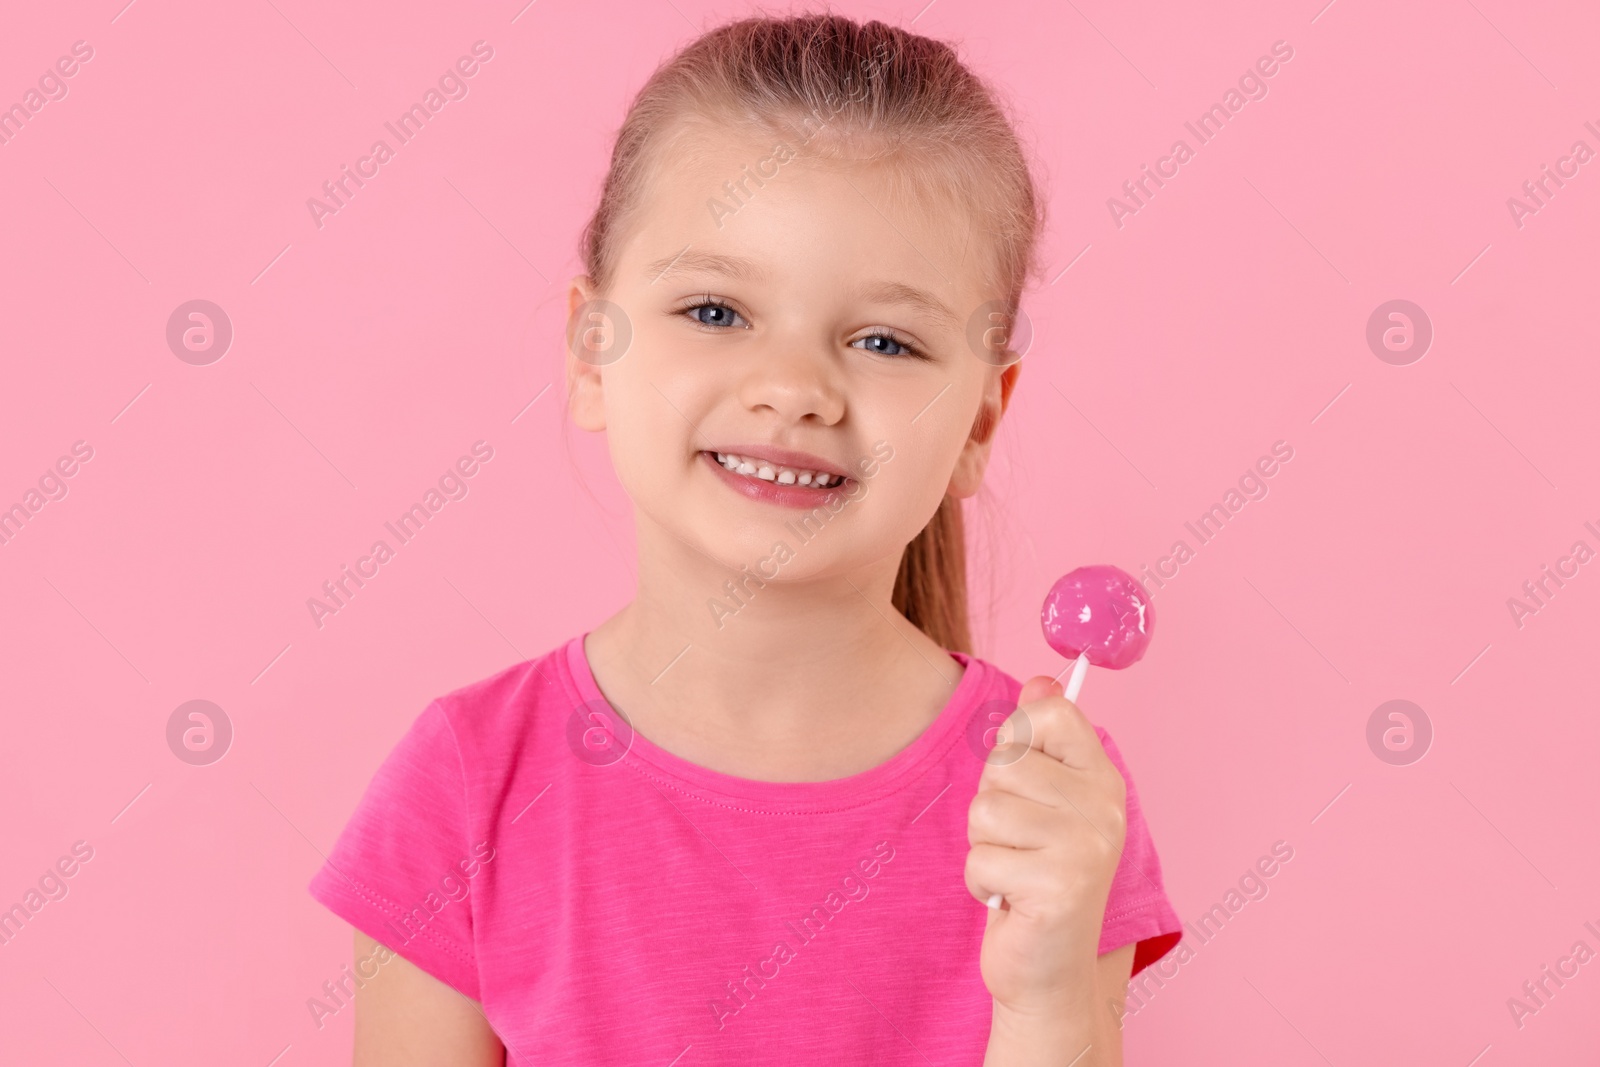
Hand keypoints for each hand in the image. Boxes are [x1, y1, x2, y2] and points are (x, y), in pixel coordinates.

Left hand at [965, 675, 1127, 1014]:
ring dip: (985, 846)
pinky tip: (1010, 901)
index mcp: (1102, 778)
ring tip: (1015, 870)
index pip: (1051, 713)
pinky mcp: (1059, 889)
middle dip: (992, 804)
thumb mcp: (1042, 802)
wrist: (1049, 970)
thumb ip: (1040, 743)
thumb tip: (1039, 680)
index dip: (1018, 740)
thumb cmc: (1036, 876)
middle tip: (1019, 842)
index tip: (1028, 782)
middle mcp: (1104, 808)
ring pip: (986, 810)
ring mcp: (1086, 848)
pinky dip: (982, 883)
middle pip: (1004, 763)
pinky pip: (980, 858)